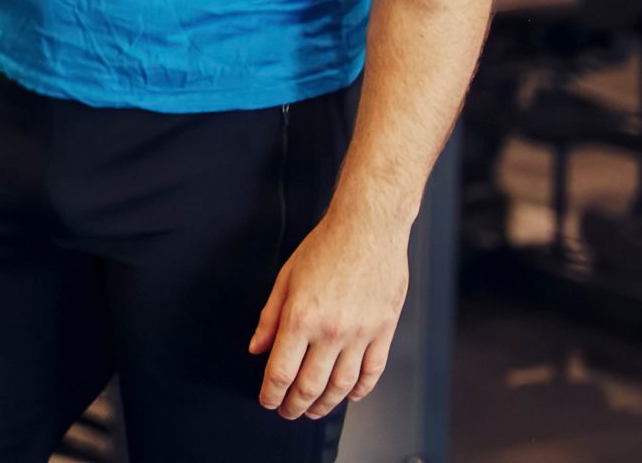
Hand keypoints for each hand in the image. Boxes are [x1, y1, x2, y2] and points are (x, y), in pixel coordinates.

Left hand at [249, 205, 411, 419]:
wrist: (367, 229)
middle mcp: (331, 331)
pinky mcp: (384, 332)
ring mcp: (361, 334)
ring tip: (314, 410)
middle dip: (295, 406)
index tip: (267, 401)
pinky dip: (360, 390)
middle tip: (287, 412)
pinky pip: (372, 372)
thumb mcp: (285, 278)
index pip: (281, 371)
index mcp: (301, 318)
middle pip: (310, 386)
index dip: (271, 393)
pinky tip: (349, 395)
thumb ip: (270, 318)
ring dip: (325, 404)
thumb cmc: (325, 247)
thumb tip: (257, 348)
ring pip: (342, 386)